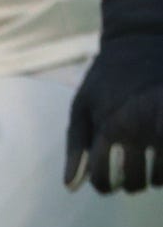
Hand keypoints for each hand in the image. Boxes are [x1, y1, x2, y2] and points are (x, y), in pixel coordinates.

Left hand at [73, 0, 162, 191]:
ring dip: (156, 176)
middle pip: (132, 183)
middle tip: (133, 169)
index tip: (108, 180)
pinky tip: (159, 152)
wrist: (142, 39)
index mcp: (109, 129)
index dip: (104, 185)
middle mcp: (137, 130)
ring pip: (159, 177)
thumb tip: (71, 186)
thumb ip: (76, 146)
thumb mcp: (82, 105)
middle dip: (131, 182)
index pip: (103, 179)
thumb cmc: (107, 76)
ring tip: (152, 159)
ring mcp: (160, 124)